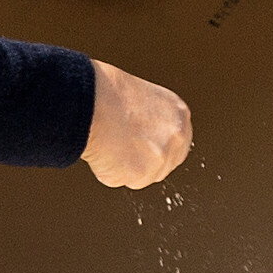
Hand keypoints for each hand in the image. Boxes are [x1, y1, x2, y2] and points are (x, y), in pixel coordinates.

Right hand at [82, 62, 194, 189]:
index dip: (156, 147)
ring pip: (141, 176)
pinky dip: (107, 170)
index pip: (178, 144)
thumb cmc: (107, 93)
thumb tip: (143, 135)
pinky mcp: (141, 175)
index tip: (140, 145)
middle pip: (164, 165)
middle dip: (144, 162)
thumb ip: (152, 120)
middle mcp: (177, 137)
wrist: (92, 102)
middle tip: (120, 147)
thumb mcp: (142, 99)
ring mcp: (161, 158)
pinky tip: (102, 151)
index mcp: (179, 114)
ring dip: (123, 166)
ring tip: (108, 142)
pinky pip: (119, 179)